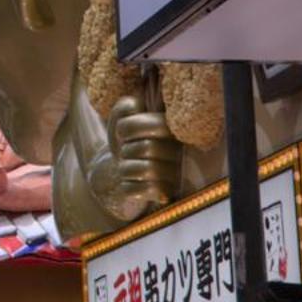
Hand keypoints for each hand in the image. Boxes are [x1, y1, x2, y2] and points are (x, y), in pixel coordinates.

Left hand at [96, 95, 181, 220]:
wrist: (120, 166)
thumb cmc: (125, 138)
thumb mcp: (122, 115)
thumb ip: (128, 105)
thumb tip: (139, 108)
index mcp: (174, 129)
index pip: (153, 125)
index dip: (127, 128)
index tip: (124, 132)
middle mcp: (181, 153)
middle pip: (148, 148)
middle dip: (127, 150)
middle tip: (127, 152)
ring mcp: (175, 177)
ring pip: (145, 171)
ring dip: (126, 168)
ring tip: (128, 166)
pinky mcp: (165, 196)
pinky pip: (139, 191)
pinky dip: (127, 186)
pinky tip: (131, 182)